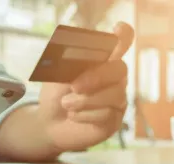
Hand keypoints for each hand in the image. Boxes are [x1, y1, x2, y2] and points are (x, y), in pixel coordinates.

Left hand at [38, 22, 134, 150]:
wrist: (49, 123)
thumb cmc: (56, 94)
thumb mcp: (58, 76)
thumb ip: (72, 64)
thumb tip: (81, 58)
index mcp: (102, 60)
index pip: (122, 42)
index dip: (124, 36)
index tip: (118, 29)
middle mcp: (114, 77)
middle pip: (120, 69)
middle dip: (97, 77)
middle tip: (75, 86)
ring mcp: (118, 98)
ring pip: (114, 95)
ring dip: (85, 101)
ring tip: (66, 104)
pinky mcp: (115, 119)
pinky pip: (107, 114)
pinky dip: (85, 116)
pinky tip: (74, 116)